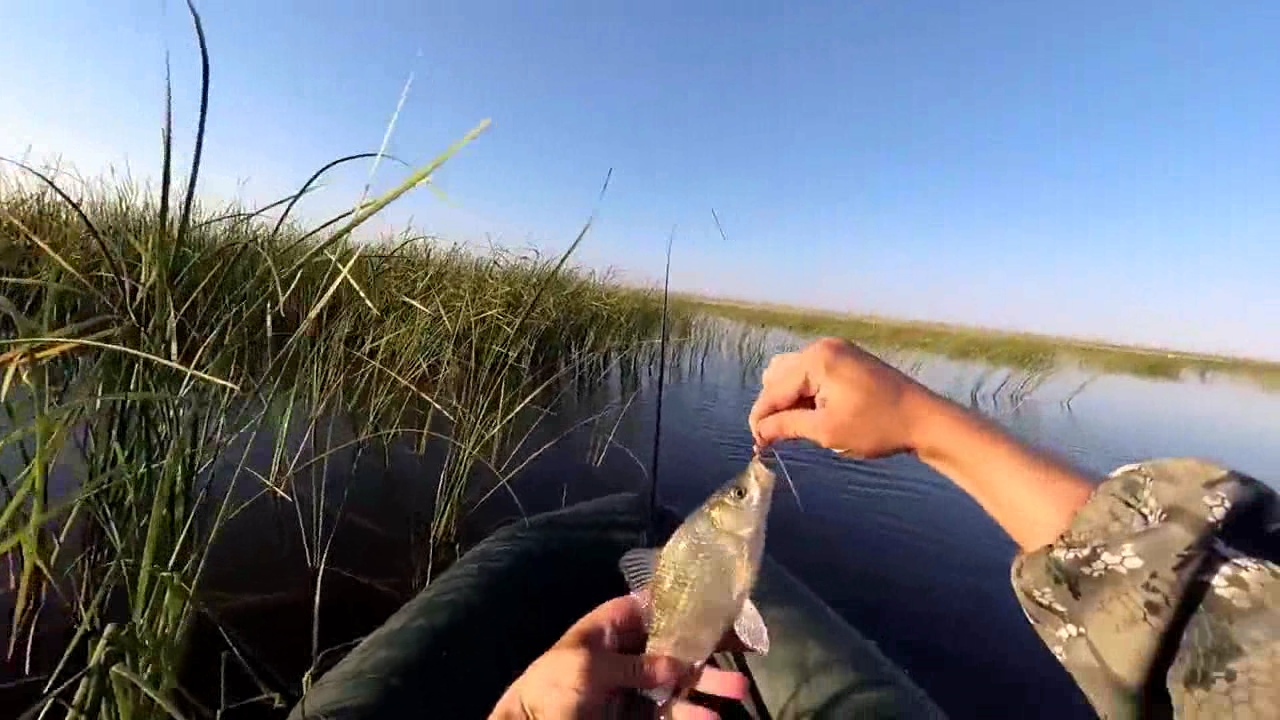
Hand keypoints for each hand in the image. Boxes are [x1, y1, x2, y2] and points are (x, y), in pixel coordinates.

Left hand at [489, 595, 748, 718]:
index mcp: (612, 625)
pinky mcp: (636, 714)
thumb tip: (677, 666)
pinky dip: (690, 713)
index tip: (722, 605)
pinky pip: (669, 710)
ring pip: (680, 679)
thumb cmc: (551, 686)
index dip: (686, 603)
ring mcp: (635, 684)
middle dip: (709, 647)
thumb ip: (635, 666)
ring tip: (738, 690)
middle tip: (747, 648)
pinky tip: (709, 717)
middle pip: (676, 643)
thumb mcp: (589, 668)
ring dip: (708, 683)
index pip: (655, 605)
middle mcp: (629, 650)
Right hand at [748, 337, 933, 456]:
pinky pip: (812, 373)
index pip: (773, 390)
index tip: (757, 446)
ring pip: (793, 373)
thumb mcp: (826, 430)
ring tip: (795, 427)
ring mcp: (837, 350)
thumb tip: (759, 432)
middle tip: (776, 439)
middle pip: (778, 377)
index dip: (761, 419)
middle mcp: (822, 347)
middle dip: (773, 407)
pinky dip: (806, 393)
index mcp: (816, 359)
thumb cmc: (876, 426)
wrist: (924, 419)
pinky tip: (813, 415)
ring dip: (788, 400)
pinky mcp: (848, 359)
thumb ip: (787, 426)